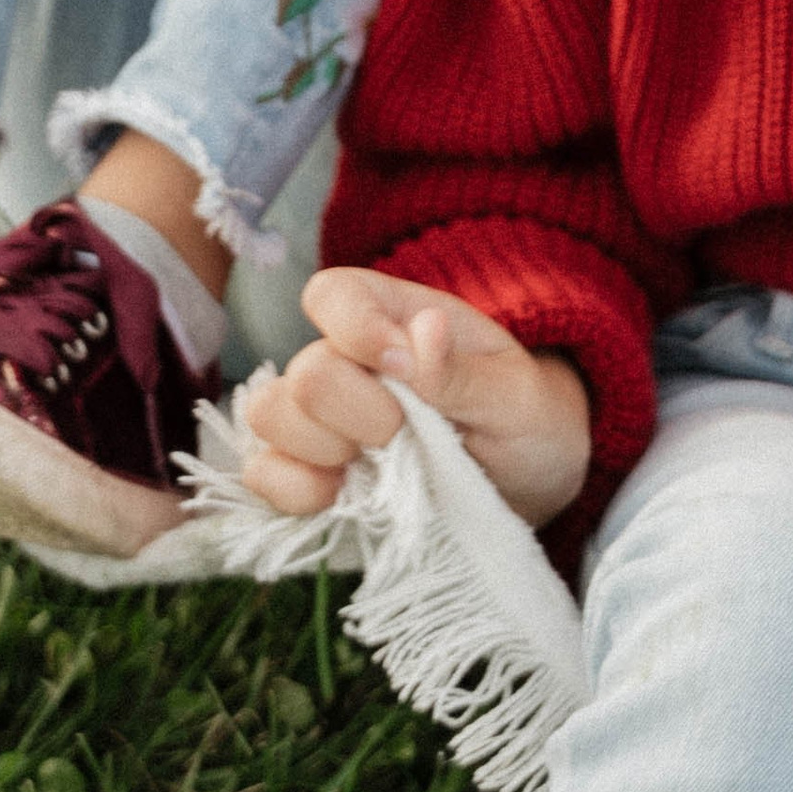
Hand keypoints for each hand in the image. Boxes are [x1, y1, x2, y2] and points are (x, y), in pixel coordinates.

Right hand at [240, 268, 590, 528]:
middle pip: (303, 373)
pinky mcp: (311, 472)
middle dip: (359, 416)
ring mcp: (323, 418)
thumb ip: (464, 372)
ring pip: (270, 417)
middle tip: (410, 435)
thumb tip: (422, 331)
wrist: (529, 483)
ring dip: (323, 452)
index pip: (331, 294)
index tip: (404, 372)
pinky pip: (263, 475)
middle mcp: (345, 358)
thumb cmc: (525, 419)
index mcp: (393, 316)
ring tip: (380, 466)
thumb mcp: (516, 396)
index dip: (355, 332)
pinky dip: (294, 492)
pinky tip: (342, 497)